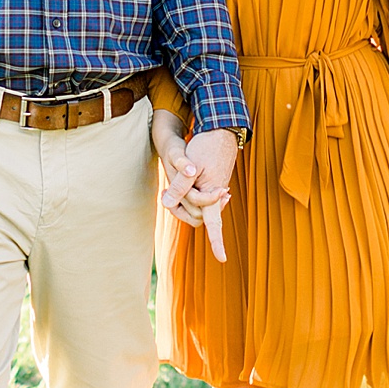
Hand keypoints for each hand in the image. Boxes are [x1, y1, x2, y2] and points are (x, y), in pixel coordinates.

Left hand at [156, 118, 234, 262]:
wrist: (222, 128)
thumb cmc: (206, 146)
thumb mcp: (188, 165)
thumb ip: (179, 187)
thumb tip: (165, 204)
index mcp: (213, 193)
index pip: (215, 223)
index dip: (217, 242)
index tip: (223, 259)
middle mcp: (216, 195)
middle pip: (198, 216)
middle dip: (182, 210)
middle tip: (166, 196)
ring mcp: (215, 189)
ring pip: (197, 206)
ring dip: (184, 201)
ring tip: (168, 188)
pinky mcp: (212, 184)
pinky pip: (198, 196)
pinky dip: (187, 192)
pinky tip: (180, 181)